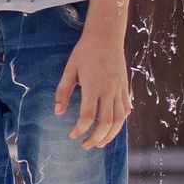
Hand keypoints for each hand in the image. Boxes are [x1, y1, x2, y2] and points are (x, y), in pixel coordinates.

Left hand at [53, 33, 129, 149]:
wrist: (106, 37)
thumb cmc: (85, 52)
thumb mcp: (70, 69)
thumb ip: (63, 91)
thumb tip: (58, 112)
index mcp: (93, 86)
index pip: (88, 116)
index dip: (80, 129)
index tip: (72, 135)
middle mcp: (109, 90)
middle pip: (106, 122)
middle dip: (96, 138)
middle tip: (85, 146)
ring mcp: (119, 90)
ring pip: (119, 119)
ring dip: (110, 135)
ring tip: (100, 143)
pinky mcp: (124, 88)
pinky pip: (125, 109)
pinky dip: (120, 121)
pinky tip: (112, 127)